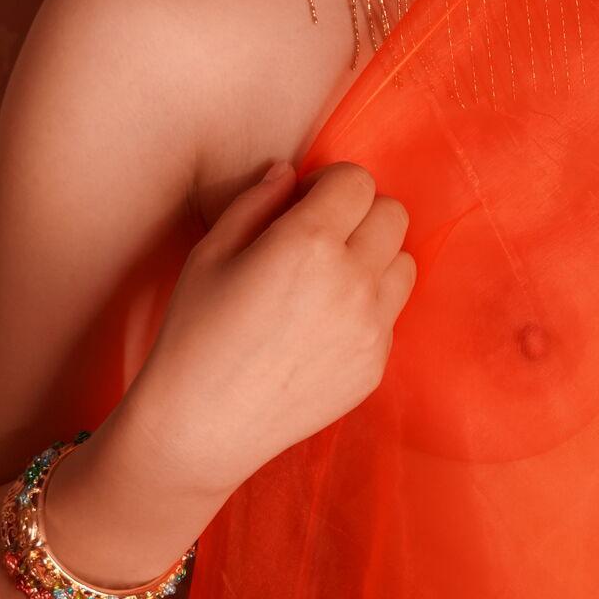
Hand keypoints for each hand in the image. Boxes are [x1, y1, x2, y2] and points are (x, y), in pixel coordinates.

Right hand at [112, 159, 416, 509]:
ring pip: (403, 262)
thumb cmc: (194, 333)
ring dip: (374, 258)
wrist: (203, 425)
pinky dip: (368, 307)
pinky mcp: (376, 364)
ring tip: (328, 280)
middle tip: (320, 238)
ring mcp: (371, 326)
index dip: (331, 185)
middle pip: (393, 214)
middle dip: (358, 214)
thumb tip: (289, 173)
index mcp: (309, 242)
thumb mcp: (211, 253)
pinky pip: (391, 314)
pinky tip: (322, 326)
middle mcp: (352, 280)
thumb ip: (257, 202)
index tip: (306, 203)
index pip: (357, 181)